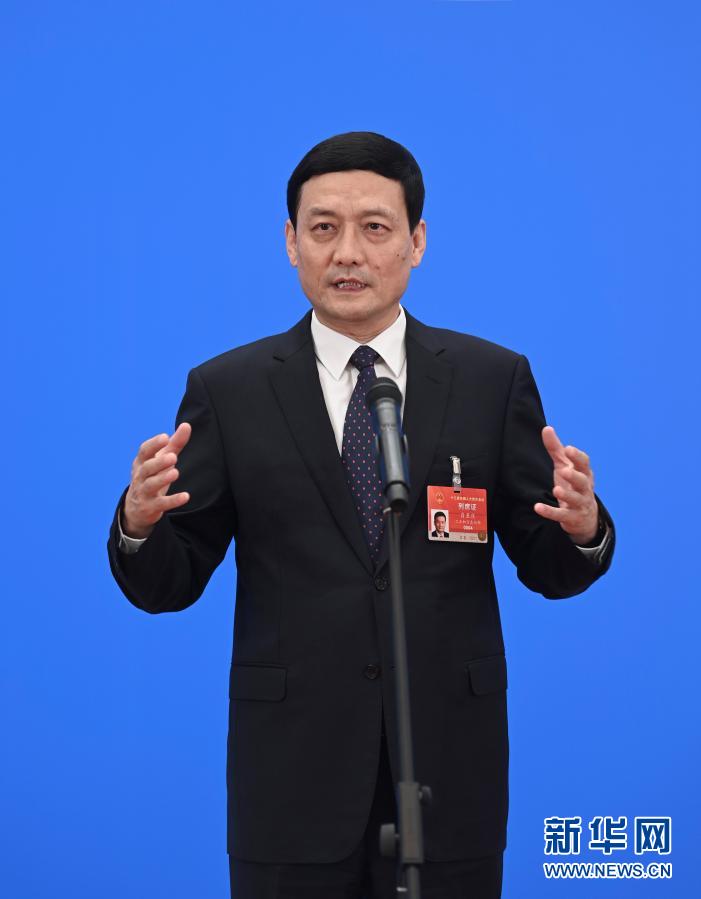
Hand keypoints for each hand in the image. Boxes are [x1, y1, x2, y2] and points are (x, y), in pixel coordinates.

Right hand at [122, 423, 191, 538]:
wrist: (138, 508)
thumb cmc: (152, 477)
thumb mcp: (162, 460)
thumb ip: (174, 444)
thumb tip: (187, 425)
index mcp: (141, 462)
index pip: (144, 452)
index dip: (153, 444)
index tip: (165, 437)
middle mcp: (140, 477)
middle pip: (146, 468)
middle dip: (158, 462)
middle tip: (172, 457)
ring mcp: (143, 492)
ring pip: (150, 485)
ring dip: (162, 479)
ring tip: (175, 472)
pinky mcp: (151, 507)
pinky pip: (161, 504)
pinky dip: (173, 500)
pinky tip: (186, 496)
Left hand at [534, 425, 598, 544]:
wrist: (584, 517)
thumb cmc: (572, 485)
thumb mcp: (564, 466)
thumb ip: (556, 449)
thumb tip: (547, 428)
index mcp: (584, 474)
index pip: (584, 464)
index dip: (577, 457)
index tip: (568, 449)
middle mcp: (584, 488)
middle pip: (583, 481)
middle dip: (574, 476)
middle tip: (564, 470)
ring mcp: (579, 504)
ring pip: (575, 499)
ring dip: (566, 495)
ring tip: (556, 490)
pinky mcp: (571, 518)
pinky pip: (561, 515)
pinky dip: (550, 512)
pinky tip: (537, 507)